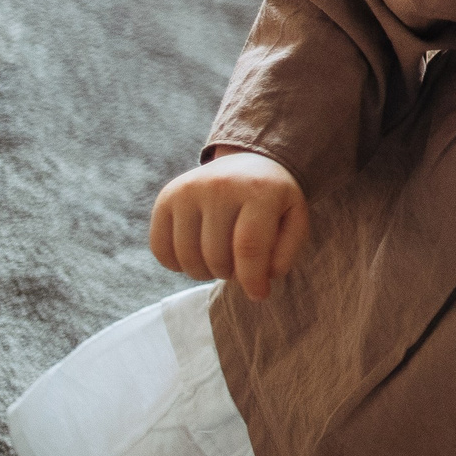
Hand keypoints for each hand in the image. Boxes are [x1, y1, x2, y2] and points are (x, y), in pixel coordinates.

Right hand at [149, 146, 308, 301]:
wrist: (250, 162)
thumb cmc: (274, 201)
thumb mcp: (294, 219)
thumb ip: (284, 253)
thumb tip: (259, 282)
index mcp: (259, 190)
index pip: (249, 248)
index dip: (252, 280)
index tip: (259, 294)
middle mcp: (220, 185)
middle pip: (216, 256)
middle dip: (230, 274)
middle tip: (240, 266)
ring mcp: (189, 189)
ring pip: (187, 257)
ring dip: (205, 273)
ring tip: (221, 261)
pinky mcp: (167, 197)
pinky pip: (161, 249)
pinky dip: (176, 264)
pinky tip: (196, 255)